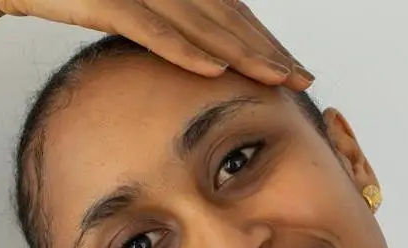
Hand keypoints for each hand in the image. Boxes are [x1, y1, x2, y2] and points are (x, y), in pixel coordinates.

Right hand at [0, 0, 311, 89]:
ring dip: (242, 55)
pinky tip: (214, 72)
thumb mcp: (123, 3)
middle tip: (301, 79)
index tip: (292, 68)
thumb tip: (195, 52)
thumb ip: (161, 19)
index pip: (228, 13)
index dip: (263, 40)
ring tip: (276, 80)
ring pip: (201, 24)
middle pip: (226, 19)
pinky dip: (184, 51)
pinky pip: (152, 29)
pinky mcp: (106, 0)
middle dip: (267, 52)